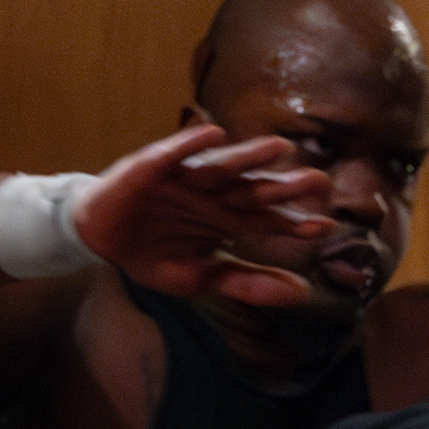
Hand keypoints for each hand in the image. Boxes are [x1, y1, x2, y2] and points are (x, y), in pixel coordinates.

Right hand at [71, 123, 341, 307]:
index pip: (268, 221)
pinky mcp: (153, 167)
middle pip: (254, 190)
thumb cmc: (154, 254)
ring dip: (250, 157)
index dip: (295, 224)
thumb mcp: (203, 277)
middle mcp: (214, 194)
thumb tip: (303, 293)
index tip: (327, 228)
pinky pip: (174, 153)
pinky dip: (192, 143)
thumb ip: (249, 283)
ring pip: (223, 167)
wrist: (101, 243)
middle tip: (320, 182)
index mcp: (227, 219)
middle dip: (284, 186)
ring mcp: (186, 178)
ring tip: (280, 147)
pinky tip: (215, 135)